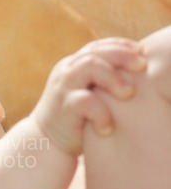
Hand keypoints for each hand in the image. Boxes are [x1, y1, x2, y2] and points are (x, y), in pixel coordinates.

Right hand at [31, 38, 146, 154]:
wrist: (46, 142)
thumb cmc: (76, 118)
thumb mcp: (88, 92)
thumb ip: (103, 80)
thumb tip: (139, 70)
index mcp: (72, 65)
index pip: (97, 47)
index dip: (120, 46)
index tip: (141, 53)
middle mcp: (66, 72)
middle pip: (95, 52)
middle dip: (122, 56)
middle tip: (142, 67)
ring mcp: (62, 88)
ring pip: (90, 67)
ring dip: (113, 78)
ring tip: (128, 93)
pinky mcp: (63, 107)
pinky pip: (86, 101)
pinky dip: (102, 113)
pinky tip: (107, 128)